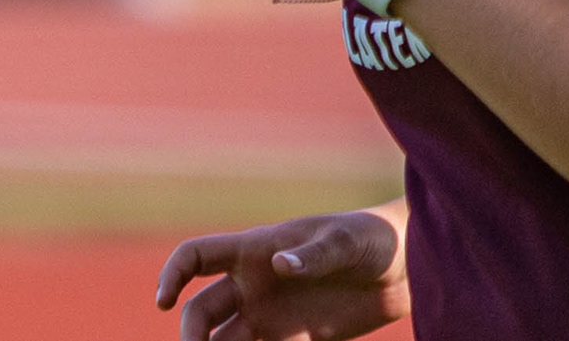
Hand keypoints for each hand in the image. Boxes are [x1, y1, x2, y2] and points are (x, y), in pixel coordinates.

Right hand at [156, 206, 410, 340]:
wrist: (406, 267)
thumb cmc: (373, 238)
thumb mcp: (346, 241)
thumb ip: (315, 253)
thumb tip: (280, 266)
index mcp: (255, 249)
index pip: (196, 256)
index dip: (171, 275)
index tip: (162, 302)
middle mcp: (254, 285)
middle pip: (201, 312)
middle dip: (190, 337)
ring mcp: (272, 316)